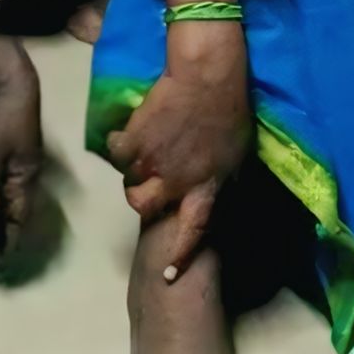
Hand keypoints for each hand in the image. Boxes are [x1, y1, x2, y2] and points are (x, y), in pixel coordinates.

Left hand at [0, 54, 44, 267]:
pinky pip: (3, 196)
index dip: (4, 245)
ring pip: (9, 209)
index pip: (17, 222)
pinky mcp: (10, 163)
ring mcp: (19, 171)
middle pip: (15, 220)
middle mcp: (26, 180)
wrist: (12, 83)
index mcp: (27, 180)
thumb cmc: (3, 116)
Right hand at [100, 21, 252, 277]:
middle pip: (144, 207)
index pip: (193, 232)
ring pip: (128, 180)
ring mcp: (152, 163)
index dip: (179, 256)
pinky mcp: (134, 140)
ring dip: (132, 169)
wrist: (208, 77)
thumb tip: (219, 193)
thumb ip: (223, 179)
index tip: (167, 276)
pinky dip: (120, 142)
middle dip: (141, 199)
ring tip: (140, 153)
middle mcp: (176, 183)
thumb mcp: (237, 155)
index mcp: (206, 189)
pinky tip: (131, 131)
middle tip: (144, 186)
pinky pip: (117, 150)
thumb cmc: (231, 112)